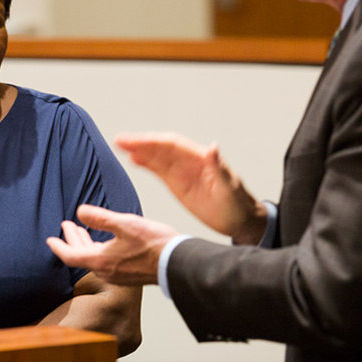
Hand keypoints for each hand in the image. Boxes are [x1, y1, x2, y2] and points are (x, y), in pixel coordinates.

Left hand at [46, 204, 176, 285]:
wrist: (177, 263)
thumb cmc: (153, 243)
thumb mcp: (124, 224)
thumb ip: (100, 217)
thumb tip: (80, 211)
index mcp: (101, 261)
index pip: (70, 256)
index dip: (58, 247)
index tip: (49, 240)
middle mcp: (106, 271)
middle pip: (81, 257)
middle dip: (72, 240)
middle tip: (66, 226)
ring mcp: (118, 275)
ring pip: (93, 259)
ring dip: (85, 244)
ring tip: (81, 230)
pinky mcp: (128, 274)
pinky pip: (105, 262)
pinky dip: (97, 250)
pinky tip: (103, 242)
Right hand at [116, 132, 265, 243]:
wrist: (240, 221)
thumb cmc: (238, 205)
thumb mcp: (230, 188)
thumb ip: (220, 167)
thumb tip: (213, 147)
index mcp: (201, 159)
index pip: (173, 145)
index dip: (153, 141)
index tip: (136, 140)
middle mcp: (189, 162)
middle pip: (161, 147)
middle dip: (141, 142)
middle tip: (120, 140)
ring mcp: (182, 172)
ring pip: (157, 156)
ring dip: (139, 150)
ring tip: (120, 145)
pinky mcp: (177, 184)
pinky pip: (158, 170)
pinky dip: (145, 163)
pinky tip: (133, 159)